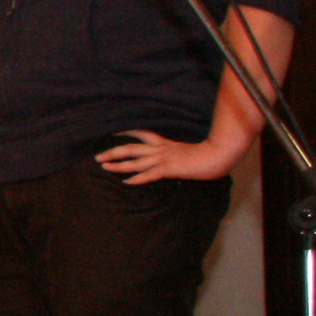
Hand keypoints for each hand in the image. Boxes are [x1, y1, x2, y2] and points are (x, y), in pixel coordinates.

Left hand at [98, 128, 244, 184]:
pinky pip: (149, 174)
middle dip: (113, 152)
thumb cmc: (206, 154)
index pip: (142, 134)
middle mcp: (161, 149)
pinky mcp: (169, 169)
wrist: (217, 155)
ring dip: (118, 165)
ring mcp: (164, 158)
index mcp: (165, 143)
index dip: (126, 133)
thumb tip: (170, 159)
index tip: (113, 133)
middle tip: (98, 157)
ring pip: (135, 161)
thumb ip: (174, 154)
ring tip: (105, 167)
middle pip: (131, 148)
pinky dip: (137, 178)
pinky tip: (126, 182)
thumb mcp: (185, 151)